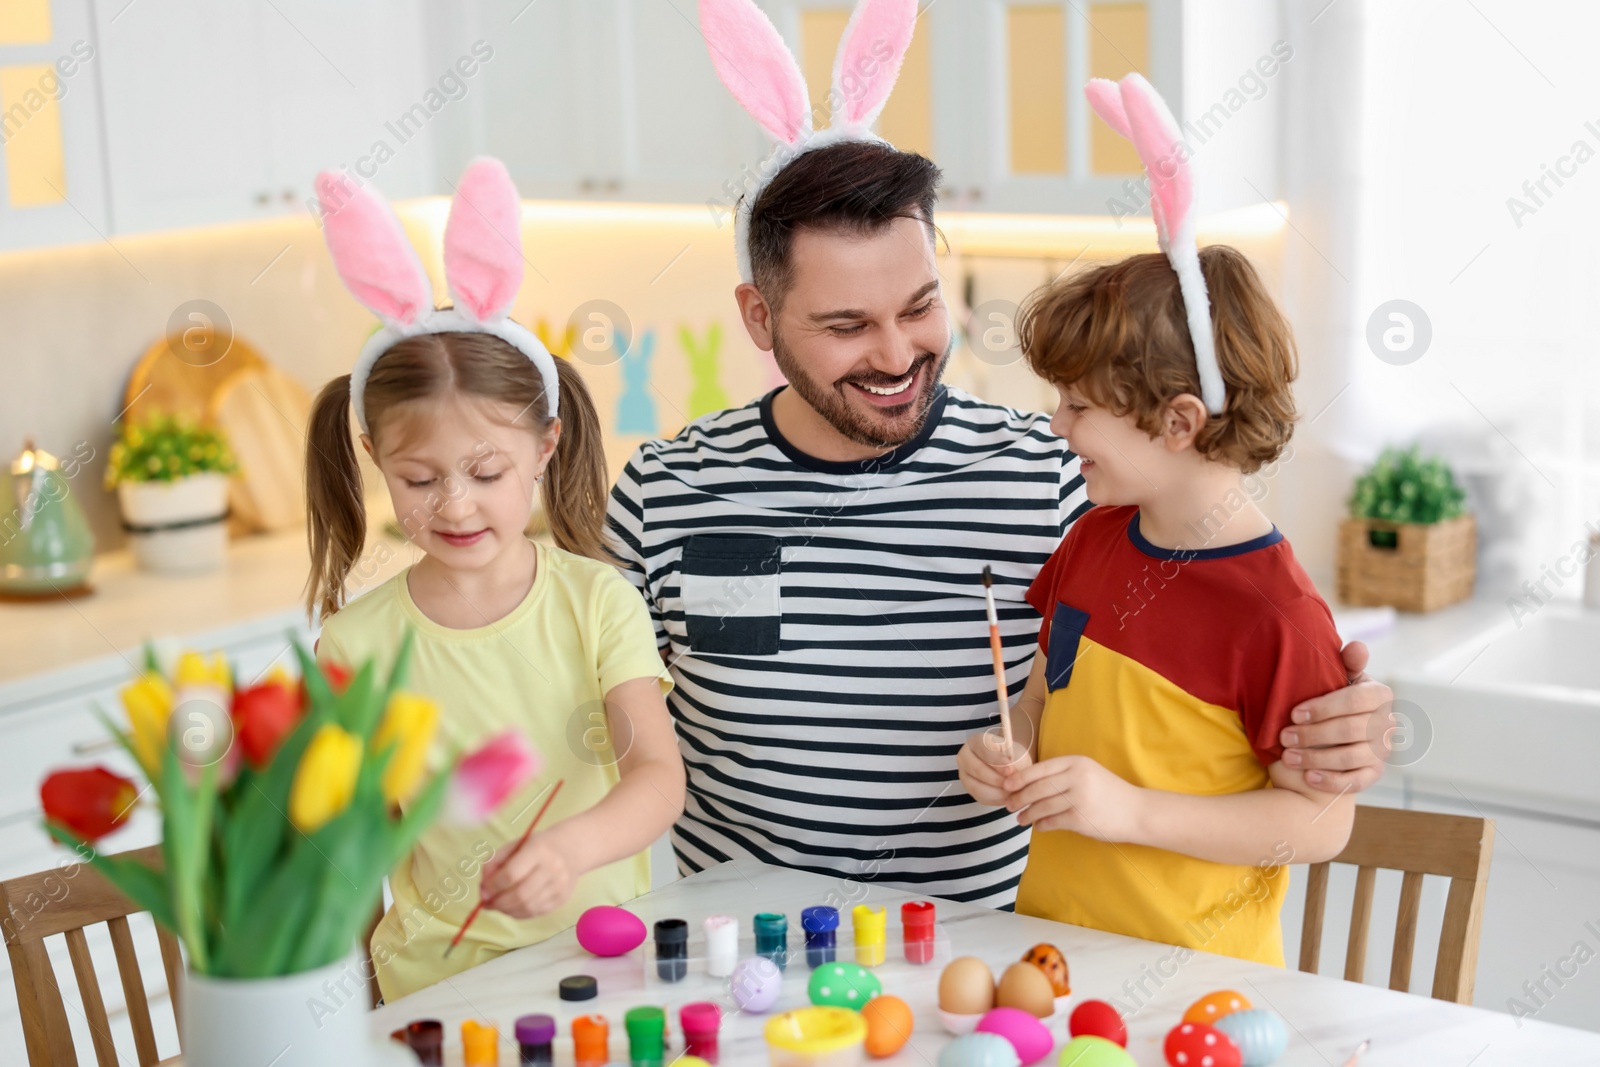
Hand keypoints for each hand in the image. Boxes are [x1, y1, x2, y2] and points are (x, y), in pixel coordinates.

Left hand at [478, 829, 579, 919]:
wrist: (570, 849)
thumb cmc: (536, 846)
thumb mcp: (513, 846)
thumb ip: (494, 864)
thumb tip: (483, 890)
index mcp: (538, 849)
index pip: (511, 874)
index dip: (493, 886)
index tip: (484, 890)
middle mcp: (552, 868)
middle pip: (520, 895)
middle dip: (498, 903)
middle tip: (488, 903)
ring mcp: (560, 885)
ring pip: (527, 907)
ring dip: (507, 911)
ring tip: (498, 906)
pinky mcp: (563, 898)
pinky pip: (536, 912)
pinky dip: (519, 914)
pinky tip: (512, 907)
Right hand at [957, 730, 1031, 805]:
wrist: (1009, 765)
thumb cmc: (1011, 756)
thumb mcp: (1016, 753)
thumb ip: (1014, 760)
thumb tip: (1013, 773)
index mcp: (976, 741)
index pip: (983, 749)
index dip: (997, 760)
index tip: (1011, 769)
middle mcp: (965, 757)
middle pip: (977, 769)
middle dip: (997, 779)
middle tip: (1013, 784)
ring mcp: (964, 774)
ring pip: (977, 787)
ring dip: (997, 792)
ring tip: (1013, 793)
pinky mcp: (969, 789)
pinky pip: (980, 798)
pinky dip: (995, 800)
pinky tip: (1008, 798)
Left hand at [1003, 755, 1143, 841]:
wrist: (1137, 811)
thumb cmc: (1108, 792)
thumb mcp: (1087, 773)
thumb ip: (1062, 774)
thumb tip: (1028, 783)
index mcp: (1076, 762)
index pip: (1039, 768)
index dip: (1019, 778)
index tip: (1006, 786)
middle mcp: (1076, 777)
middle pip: (1037, 788)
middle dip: (1018, 797)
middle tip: (1009, 805)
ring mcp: (1078, 798)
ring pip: (1041, 806)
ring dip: (1027, 814)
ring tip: (1020, 819)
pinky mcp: (1080, 818)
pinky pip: (1051, 821)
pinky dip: (1041, 825)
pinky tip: (1038, 826)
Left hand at [1278, 640, 1393, 794]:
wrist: (1332, 731)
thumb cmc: (1331, 698)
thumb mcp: (1336, 677)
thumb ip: (1345, 663)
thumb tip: (1356, 648)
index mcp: (1379, 695)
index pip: (1356, 700)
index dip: (1325, 707)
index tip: (1294, 713)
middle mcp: (1387, 723)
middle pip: (1351, 730)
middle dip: (1313, 734)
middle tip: (1284, 736)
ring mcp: (1382, 750)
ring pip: (1350, 757)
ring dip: (1316, 758)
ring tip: (1288, 756)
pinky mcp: (1374, 773)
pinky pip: (1356, 782)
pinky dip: (1331, 781)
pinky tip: (1308, 777)